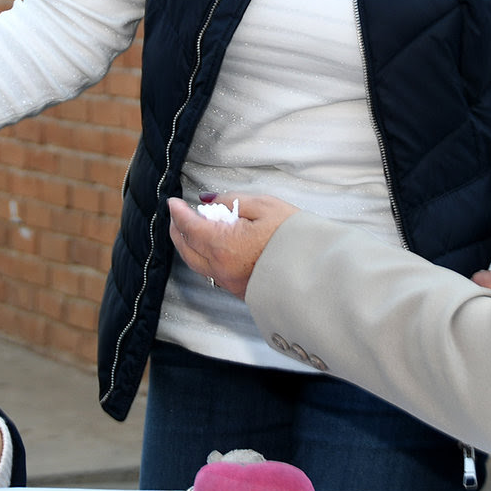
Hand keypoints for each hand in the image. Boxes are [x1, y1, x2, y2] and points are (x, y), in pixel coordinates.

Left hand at [166, 193, 298, 299]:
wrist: (316, 272)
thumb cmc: (293, 237)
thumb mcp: (265, 206)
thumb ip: (232, 201)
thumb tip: (209, 201)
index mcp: (223, 244)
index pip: (189, 226)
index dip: (178, 212)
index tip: (174, 202)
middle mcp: (220, 267)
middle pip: (186, 248)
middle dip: (177, 229)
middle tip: (177, 214)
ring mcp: (228, 281)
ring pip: (196, 263)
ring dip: (188, 244)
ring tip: (190, 228)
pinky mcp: (239, 290)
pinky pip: (210, 272)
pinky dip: (202, 257)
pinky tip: (209, 247)